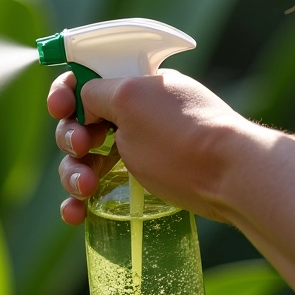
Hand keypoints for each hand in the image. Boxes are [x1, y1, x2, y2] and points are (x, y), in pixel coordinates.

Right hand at [48, 69, 251, 223]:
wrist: (233, 177)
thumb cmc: (182, 138)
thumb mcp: (130, 101)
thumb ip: (98, 93)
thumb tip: (84, 100)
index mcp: (135, 84)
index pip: (88, 79)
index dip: (66, 93)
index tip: (60, 108)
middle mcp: (138, 113)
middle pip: (82, 122)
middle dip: (69, 138)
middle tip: (80, 149)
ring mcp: (143, 148)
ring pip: (89, 158)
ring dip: (73, 173)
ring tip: (83, 191)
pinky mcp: (148, 180)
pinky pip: (106, 187)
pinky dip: (86, 200)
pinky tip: (76, 215)